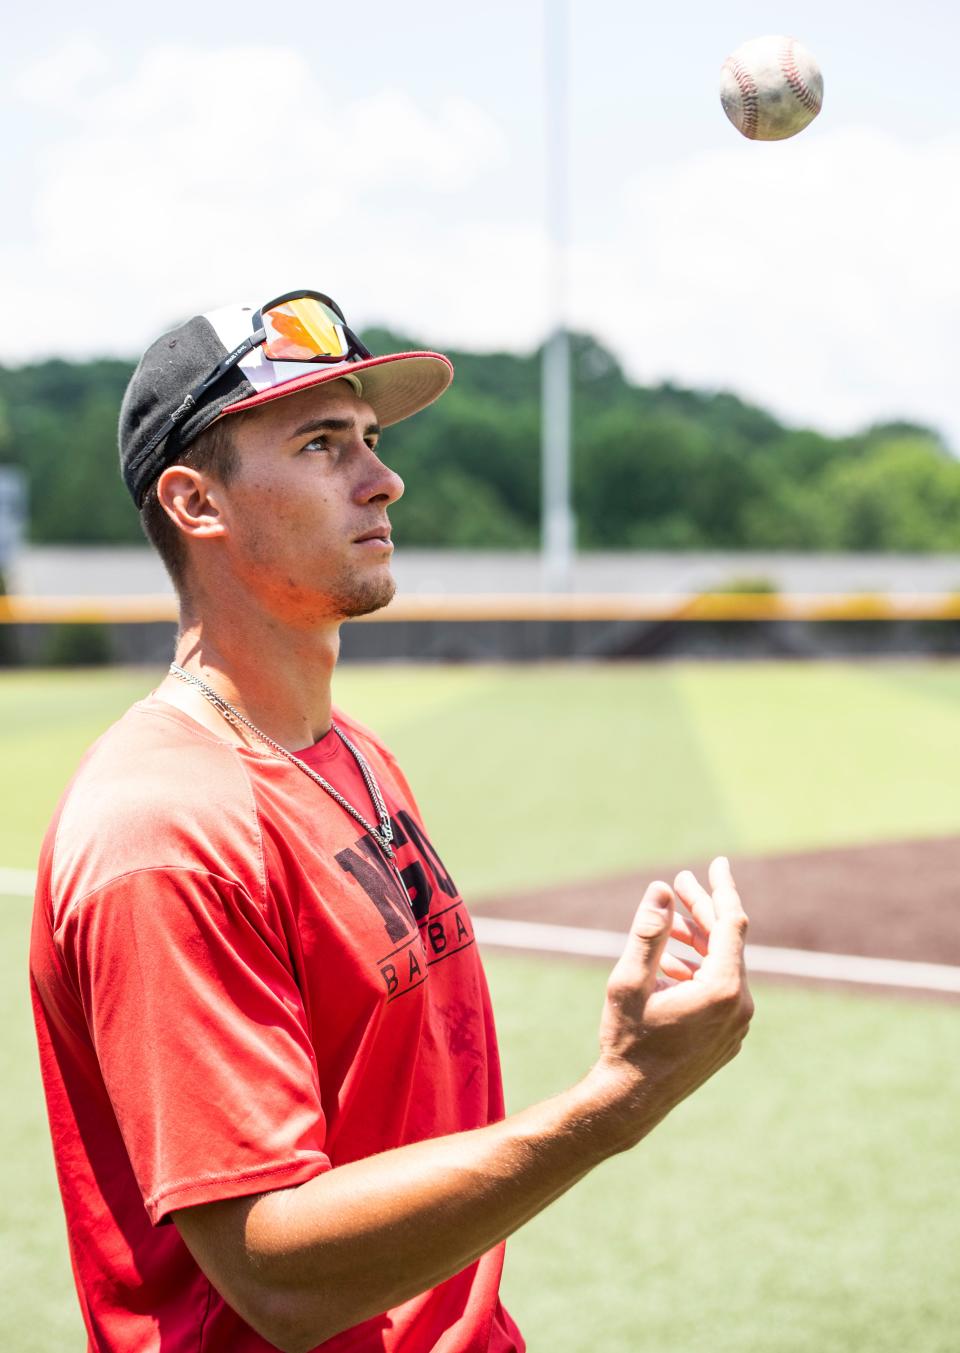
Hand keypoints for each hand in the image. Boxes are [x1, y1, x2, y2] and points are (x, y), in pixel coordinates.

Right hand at [593, 858, 753, 1150]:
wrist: (632, 1102)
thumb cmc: (627, 1040)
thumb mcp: (629, 981)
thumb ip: (648, 932)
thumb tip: (661, 890)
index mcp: (722, 989)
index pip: (731, 922)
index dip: (721, 888)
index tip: (714, 862)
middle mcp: (739, 1006)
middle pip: (727, 942)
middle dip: (702, 910)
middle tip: (678, 885)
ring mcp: (737, 1025)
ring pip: (724, 967)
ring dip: (698, 940)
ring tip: (671, 922)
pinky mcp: (728, 1038)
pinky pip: (721, 991)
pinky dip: (699, 969)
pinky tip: (671, 964)